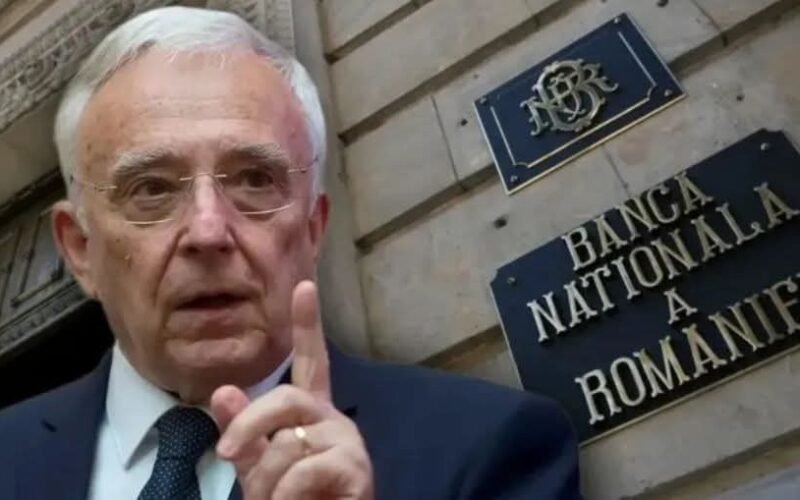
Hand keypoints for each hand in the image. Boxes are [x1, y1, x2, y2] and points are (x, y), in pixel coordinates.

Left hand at [210, 280, 373, 498]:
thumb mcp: (259, 466)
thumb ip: (243, 431)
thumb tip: (222, 390)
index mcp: (310, 413)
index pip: (309, 361)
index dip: (307, 325)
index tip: (304, 285)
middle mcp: (331, 418)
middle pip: (287, 397)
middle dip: (251, 423)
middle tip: (226, 453)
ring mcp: (346, 441)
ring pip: (287, 444)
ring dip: (267, 483)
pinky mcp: (356, 468)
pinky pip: (303, 472)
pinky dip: (286, 497)